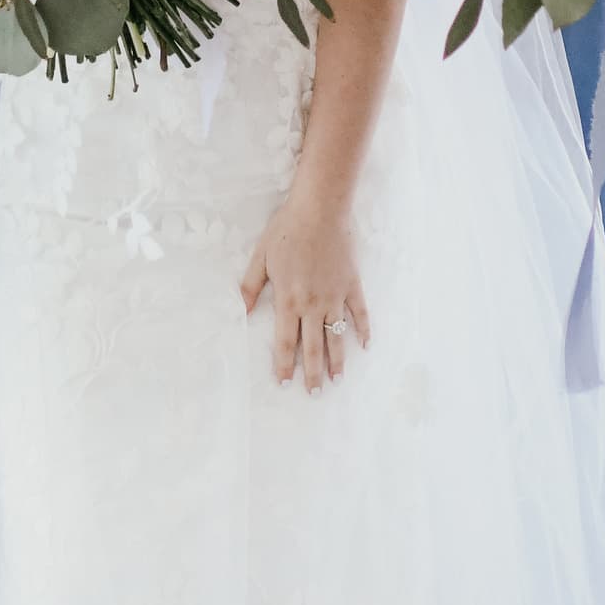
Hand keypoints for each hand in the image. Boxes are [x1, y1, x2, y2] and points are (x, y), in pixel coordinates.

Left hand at [239, 199, 369, 392]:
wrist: (320, 210)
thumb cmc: (286, 231)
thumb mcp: (260, 258)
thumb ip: (250, 287)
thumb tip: (239, 312)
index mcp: (288, 300)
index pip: (285, 342)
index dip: (285, 365)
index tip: (285, 383)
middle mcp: (313, 305)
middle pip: (313, 347)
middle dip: (312, 373)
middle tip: (314, 394)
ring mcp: (335, 297)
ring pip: (337, 336)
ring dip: (337, 360)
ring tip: (337, 380)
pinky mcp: (351, 285)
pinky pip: (359, 313)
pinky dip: (363, 330)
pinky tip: (365, 345)